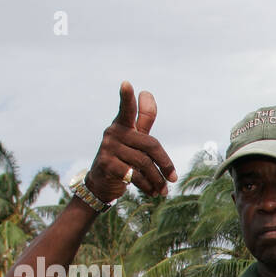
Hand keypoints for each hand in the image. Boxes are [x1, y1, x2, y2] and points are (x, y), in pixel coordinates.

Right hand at [85, 82, 177, 202]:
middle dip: (165, 163)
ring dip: (157, 179)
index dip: (127, 97)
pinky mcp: (107, 164)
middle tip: (173, 178)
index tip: (127, 84)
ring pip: (144, 162)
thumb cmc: (123, 159)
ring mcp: (108, 148)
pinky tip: (152, 193)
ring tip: (163, 190)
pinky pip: (135, 175)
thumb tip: (147, 94)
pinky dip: (147, 186)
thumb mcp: (134, 140)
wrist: (102, 183)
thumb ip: (143, 121)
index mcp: (122, 125)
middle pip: (150, 144)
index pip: (126, 109)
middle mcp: (113, 133)